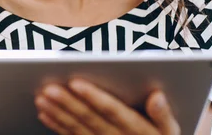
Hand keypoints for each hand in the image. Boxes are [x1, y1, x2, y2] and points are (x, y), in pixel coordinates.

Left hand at [35, 79, 179, 134]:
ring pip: (77, 129)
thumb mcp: (170, 130)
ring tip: (41, 98)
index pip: (114, 111)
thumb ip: (163, 114)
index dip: (94, 97)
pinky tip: (45, 113)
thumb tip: (157, 96)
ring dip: (58, 114)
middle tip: (49, 88)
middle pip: (91, 120)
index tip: (76, 82)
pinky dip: (57, 126)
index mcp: (139, 130)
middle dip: (68, 104)